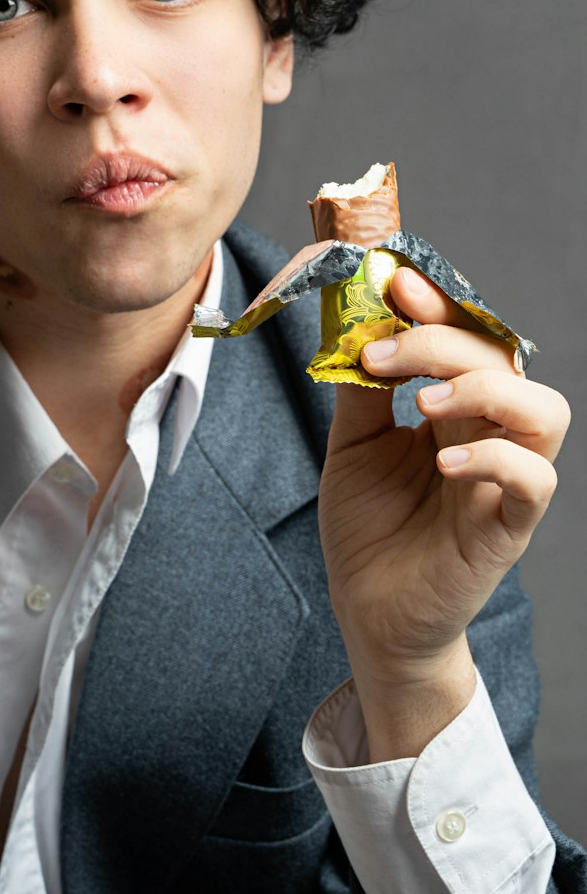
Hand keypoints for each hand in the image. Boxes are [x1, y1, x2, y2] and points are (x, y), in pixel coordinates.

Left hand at [319, 264, 568, 757]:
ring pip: (542, 411)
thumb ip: (359, 389)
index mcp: (454, 407)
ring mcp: (503, 479)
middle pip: (503, 360)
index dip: (439, 305)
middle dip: (446, 338)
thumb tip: (351, 321)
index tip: (395, 281)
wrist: (368, 612)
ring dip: (486, 388)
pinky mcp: (508, 526)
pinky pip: (532, 480)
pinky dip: (494, 459)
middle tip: (386, 346)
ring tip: (422, 400)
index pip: (466, 338)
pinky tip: (442, 460)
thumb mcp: (352, 446)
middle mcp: (488, 434)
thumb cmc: (369, 528)